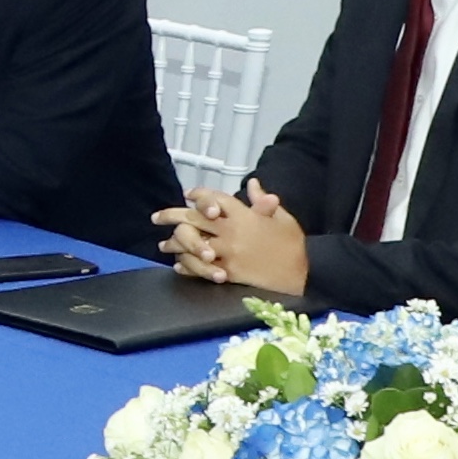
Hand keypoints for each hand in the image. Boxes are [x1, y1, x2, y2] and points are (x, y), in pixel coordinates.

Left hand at [152, 179, 307, 292]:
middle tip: (156, 217)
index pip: (215, 199)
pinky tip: (179, 265)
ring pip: (193, 244)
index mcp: (245, 215)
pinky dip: (188, 266)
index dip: (199, 195)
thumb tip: (253, 184)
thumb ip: (263, 201)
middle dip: (172, 216)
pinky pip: (201, 268)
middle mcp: (232, 232)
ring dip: (175, 244)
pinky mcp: (229, 272)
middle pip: (195, 219)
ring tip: (163, 245)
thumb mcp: (282, 217)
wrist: (301, 274)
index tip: (187, 194)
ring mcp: (228, 253)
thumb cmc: (292, 244)